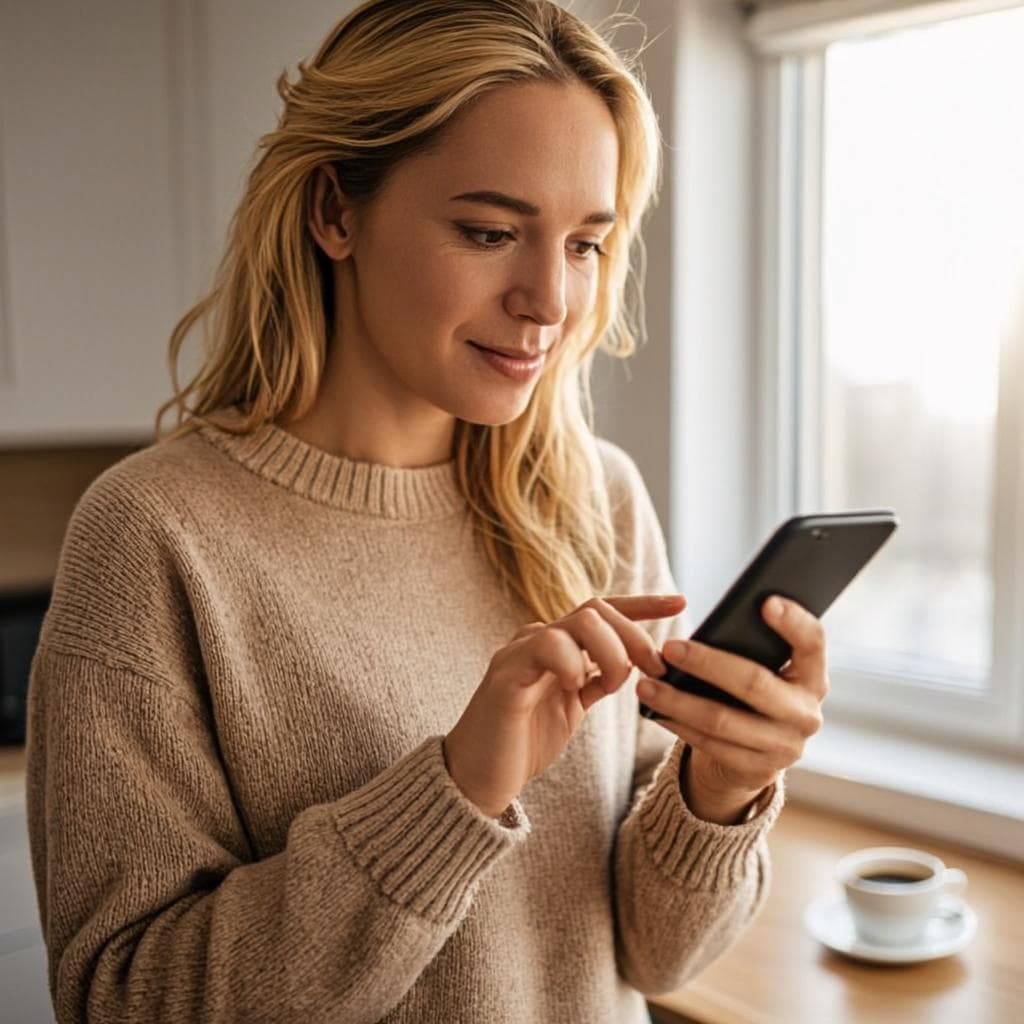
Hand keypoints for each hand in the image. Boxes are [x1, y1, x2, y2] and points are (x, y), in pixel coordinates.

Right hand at [444, 594, 686, 816]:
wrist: (477, 778)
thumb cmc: (524, 743)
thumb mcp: (573, 706)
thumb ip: (599, 679)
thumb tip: (642, 666)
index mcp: (557, 646)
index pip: (602, 611)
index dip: (642, 604)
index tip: (680, 602)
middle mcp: (538, 639)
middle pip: (596, 609)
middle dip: (635, 634)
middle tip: (657, 668)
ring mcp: (520, 653)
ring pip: (578, 622)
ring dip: (612, 650)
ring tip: (619, 683)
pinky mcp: (506, 674)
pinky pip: (545, 646)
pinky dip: (571, 661)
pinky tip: (577, 685)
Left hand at [635, 596, 826, 823]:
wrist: (758, 754)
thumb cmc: (753, 693)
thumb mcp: (762, 669)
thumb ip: (751, 649)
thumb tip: (712, 627)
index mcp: (812, 676)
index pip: (812, 642)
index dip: (793, 622)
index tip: (765, 601)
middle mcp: (806, 713)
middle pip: (754, 683)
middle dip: (706, 663)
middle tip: (669, 647)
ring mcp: (786, 746)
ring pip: (723, 720)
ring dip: (678, 701)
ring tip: (646, 685)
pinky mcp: (758, 770)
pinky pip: (711, 744)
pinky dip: (679, 725)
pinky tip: (655, 712)